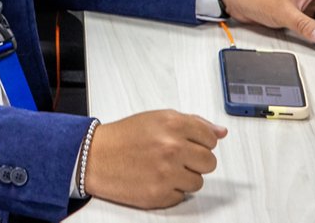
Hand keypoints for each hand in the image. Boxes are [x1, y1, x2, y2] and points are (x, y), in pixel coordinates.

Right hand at [84, 110, 225, 207]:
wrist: (94, 157)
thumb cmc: (123, 137)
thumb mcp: (156, 118)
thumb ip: (192, 123)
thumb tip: (220, 132)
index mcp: (172, 124)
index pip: (210, 138)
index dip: (200, 142)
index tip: (189, 143)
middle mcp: (172, 147)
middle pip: (209, 162)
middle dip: (195, 161)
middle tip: (175, 157)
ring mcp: (167, 172)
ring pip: (198, 182)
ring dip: (183, 177)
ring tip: (162, 168)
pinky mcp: (161, 194)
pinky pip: (182, 195)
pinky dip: (171, 190)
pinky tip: (155, 178)